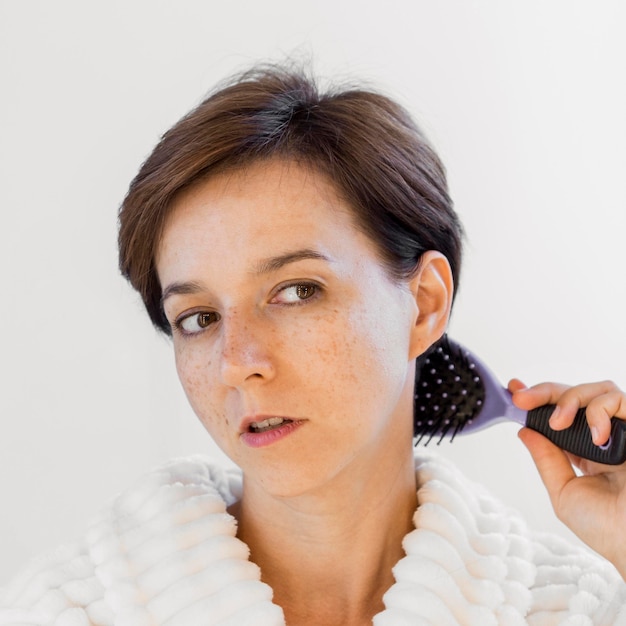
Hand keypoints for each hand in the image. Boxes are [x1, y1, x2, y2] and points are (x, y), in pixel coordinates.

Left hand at [509, 378, 625, 578]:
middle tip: (521, 399)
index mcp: (587, 451)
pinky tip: (596, 437)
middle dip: (543, 392)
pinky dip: (599, 411)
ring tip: (558, 423)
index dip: (538, 399)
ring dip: (570, 400)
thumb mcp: (564, 492)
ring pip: (597, 390)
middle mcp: (606, 436)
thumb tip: (524, 432)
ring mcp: (624, 430)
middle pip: (575, 395)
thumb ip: (546, 460)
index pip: (561, 414)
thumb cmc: (608, 528)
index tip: (514, 391)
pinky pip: (618, 399)